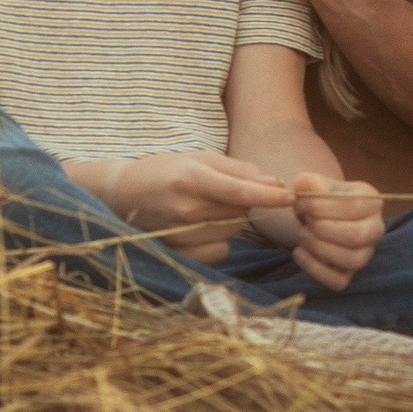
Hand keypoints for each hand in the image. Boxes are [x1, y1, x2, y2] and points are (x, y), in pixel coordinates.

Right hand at [87, 151, 299, 263]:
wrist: (121, 194)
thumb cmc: (165, 170)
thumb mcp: (198, 158)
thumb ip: (238, 170)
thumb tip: (274, 184)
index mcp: (191, 178)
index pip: (240, 192)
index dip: (268, 196)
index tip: (291, 197)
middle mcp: (185, 208)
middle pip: (240, 212)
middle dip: (242, 202)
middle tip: (219, 191)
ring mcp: (180, 234)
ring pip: (232, 232)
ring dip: (230, 221)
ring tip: (204, 208)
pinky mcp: (178, 253)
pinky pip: (219, 251)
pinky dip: (219, 241)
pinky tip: (200, 228)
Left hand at [287, 172, 383, 289]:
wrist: (318, 219)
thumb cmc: (321, 202)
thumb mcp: (318, 187)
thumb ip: (312, 184)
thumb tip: (303, 184)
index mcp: (372, 202)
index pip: (356, 205)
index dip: (325, 205)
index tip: (300, 201)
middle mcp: (375, 229)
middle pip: (358, 235)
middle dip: (325, 228)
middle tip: (304, 220)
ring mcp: (364, 255)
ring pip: (353, 260)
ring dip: (321, 248)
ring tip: (302, 235)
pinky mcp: (348, 276)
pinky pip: (338, 281)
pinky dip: (315, 269)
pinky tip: (299, 253)